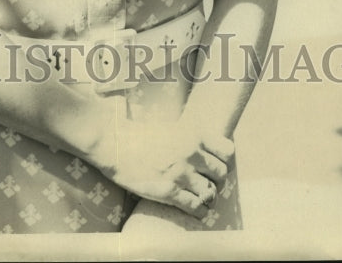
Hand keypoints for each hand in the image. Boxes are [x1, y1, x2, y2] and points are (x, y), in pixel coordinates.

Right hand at [93, 119, 233, 218]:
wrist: (114, 141)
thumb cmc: (140, 134)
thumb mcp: (171, 128)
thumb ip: (191, 139)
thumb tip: (206, 154)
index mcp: (193, 134)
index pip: (227, 152)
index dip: (223, 161)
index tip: (215, 166)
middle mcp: (191, 153)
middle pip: (220, 174)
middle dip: (215, 181)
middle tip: (206, 183)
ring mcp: (180, 173)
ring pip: (210, 192)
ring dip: (207, 198)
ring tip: (202, 199)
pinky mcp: (168, 191)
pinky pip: (195, 207)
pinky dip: (200, 212)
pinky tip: (197, 211)